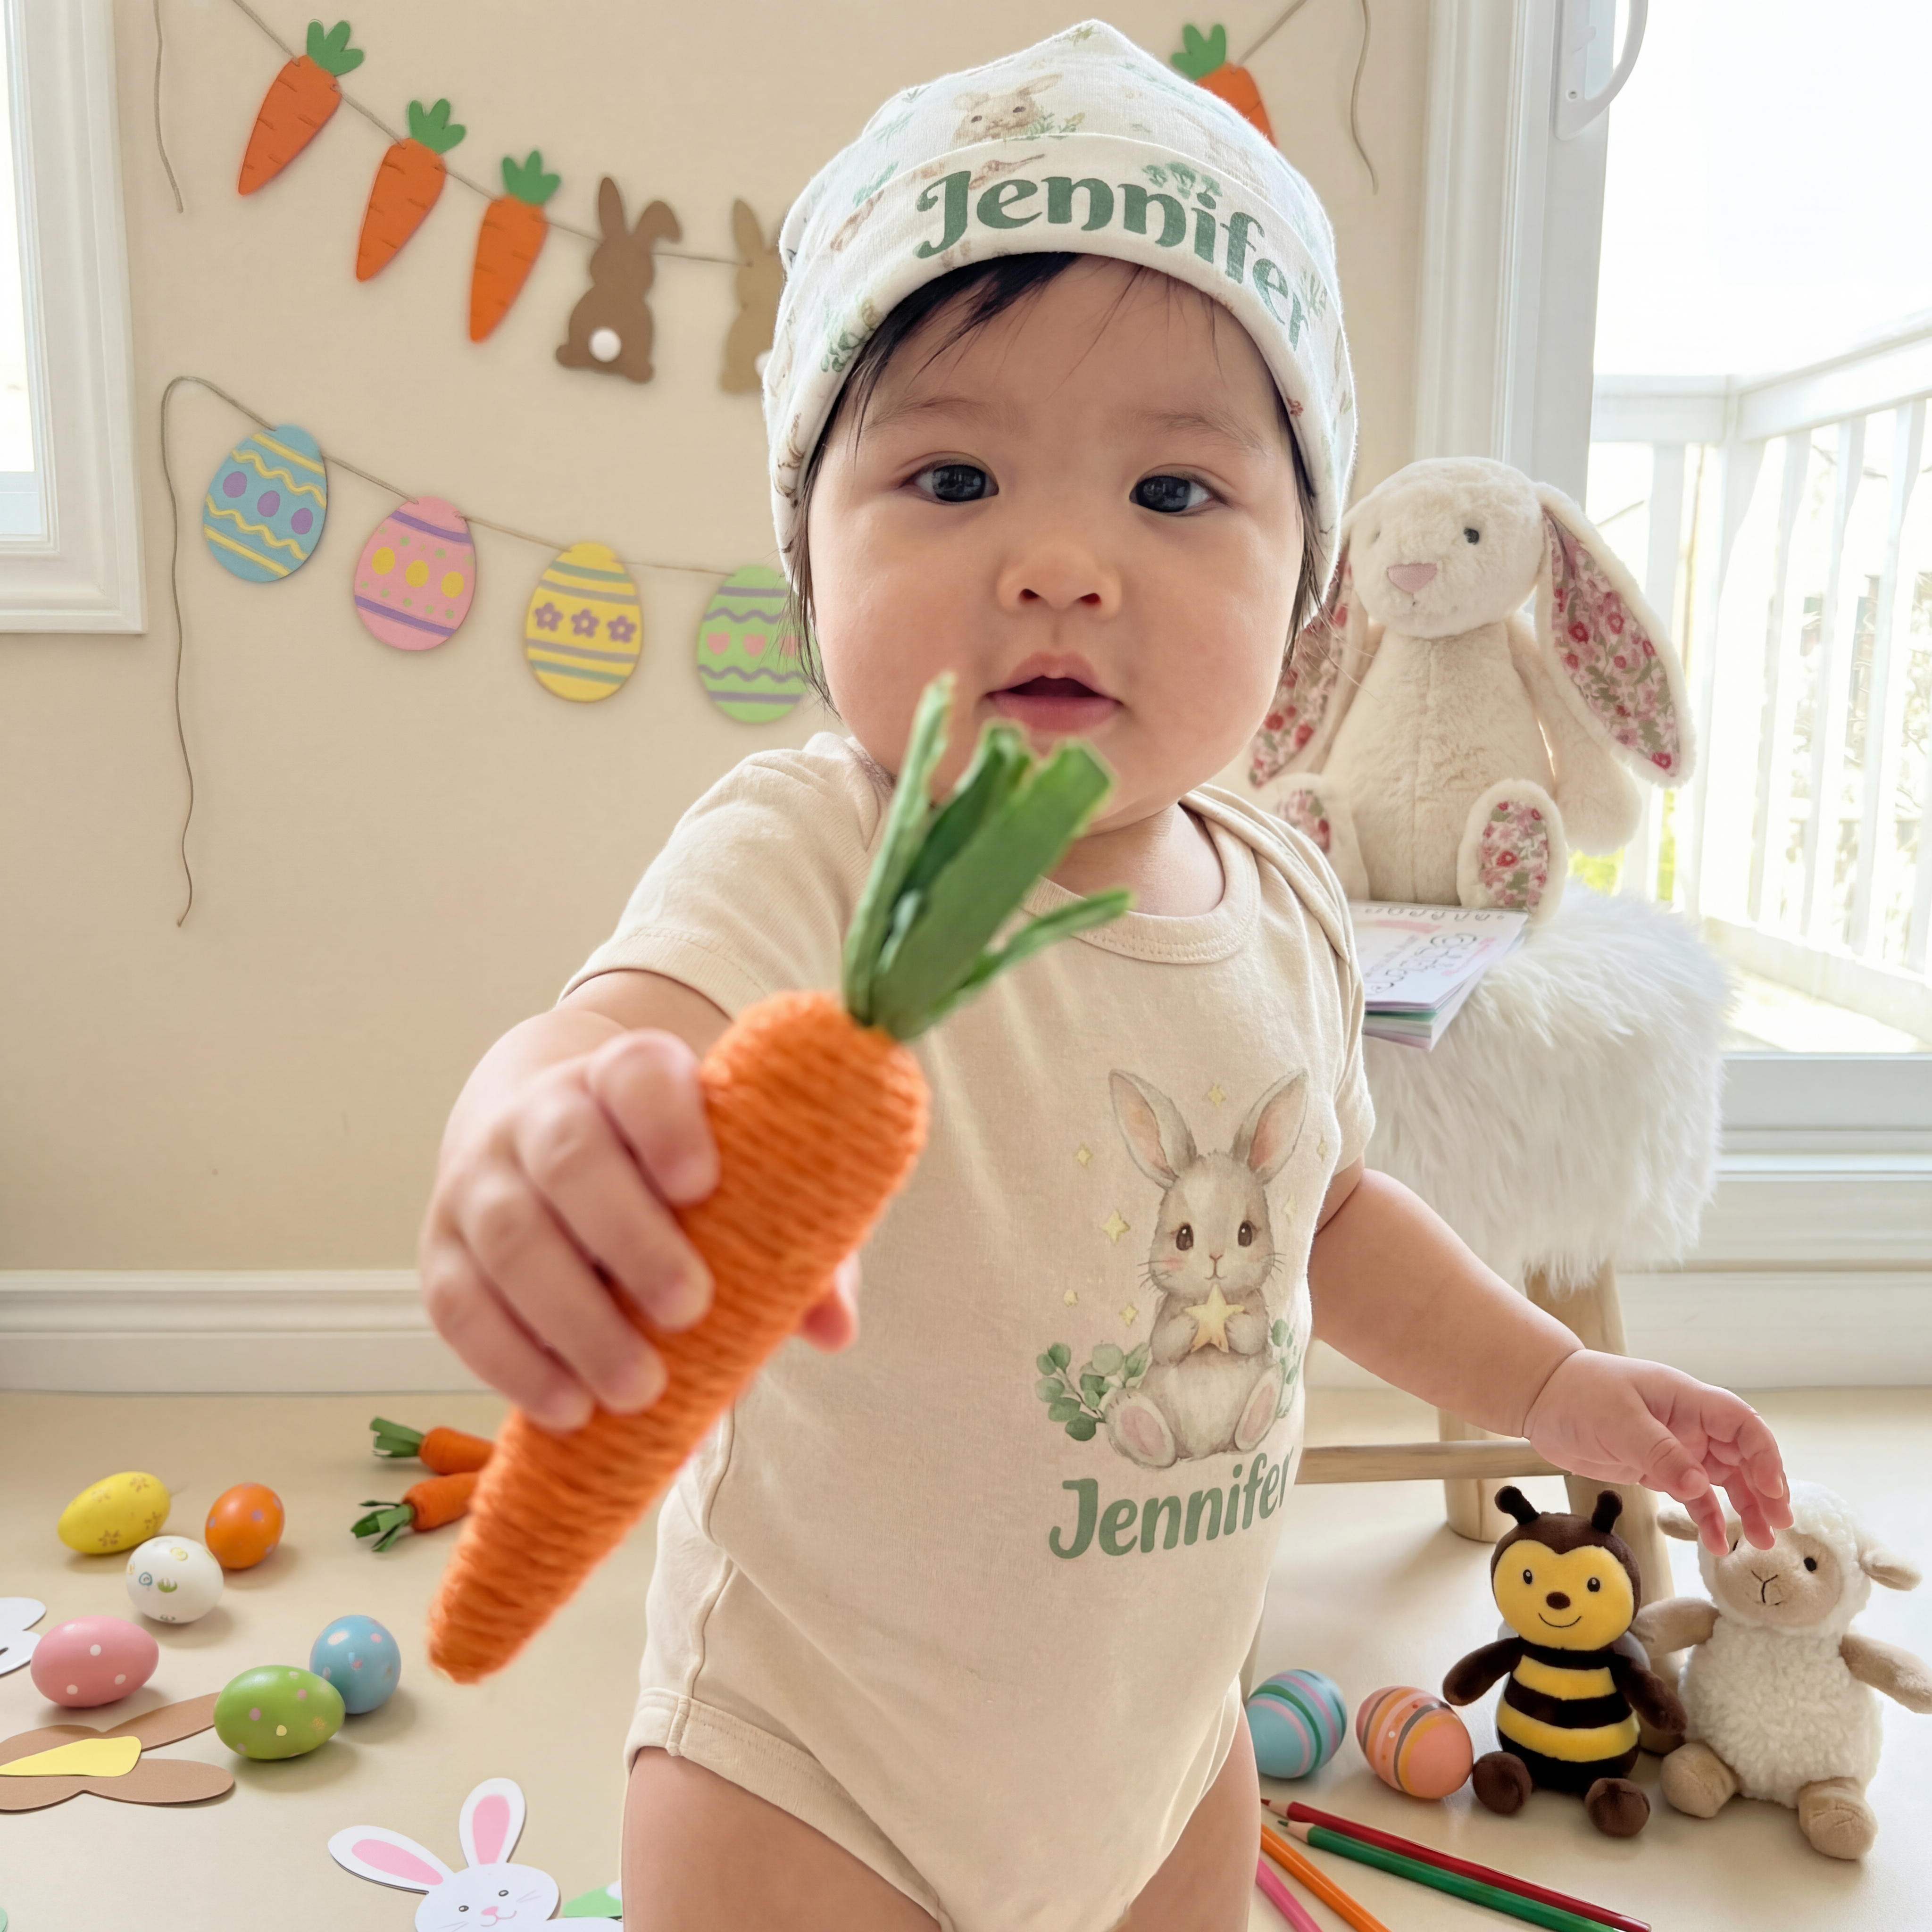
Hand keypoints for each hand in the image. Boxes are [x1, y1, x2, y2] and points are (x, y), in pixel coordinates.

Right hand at [420, 1028, 859, 1432]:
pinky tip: (566, 1407)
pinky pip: (459, 1305)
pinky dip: (512, 1361)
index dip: (667, 1121)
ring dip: (573, 1321)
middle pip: (569, 1159)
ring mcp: (479, 1179)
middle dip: (628, 1238)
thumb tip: (835, 1327)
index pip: (638, 1075)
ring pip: (510, 1239)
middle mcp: (539, 1113)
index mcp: (625, 1076)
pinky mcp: (439, 1249)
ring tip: (634, 1389)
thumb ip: (792, 1239)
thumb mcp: (730, 1176)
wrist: (541, 1129)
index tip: (703, 1182)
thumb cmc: (663, 1168)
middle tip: (687, 1309)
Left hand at [1520, 1350, 1791, 1553]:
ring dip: (1745, 1507)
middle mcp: (1689, 1423)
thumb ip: (1659, 1452)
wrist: (1542, 1398)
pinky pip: (1693, 1496)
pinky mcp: (1658, 1469)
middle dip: (1764, 1487)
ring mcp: (1676, 1447)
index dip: (1762, 1453)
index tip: (1769, 1488)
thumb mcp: (1618, 1420)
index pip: (1741, 1423)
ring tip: (1760, 1541)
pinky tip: (1717, 1544)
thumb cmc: (1579, 1393)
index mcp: (1686, 1400)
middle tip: (1779, 1522)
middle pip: (1741, 1455)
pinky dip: (1707, 1518)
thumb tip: (1699, 1484)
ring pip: (1723, 1479)